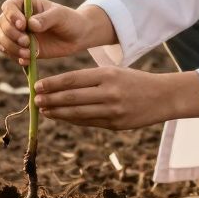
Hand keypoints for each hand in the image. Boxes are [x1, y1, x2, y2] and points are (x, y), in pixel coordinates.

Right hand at [0, 0, 103, 65]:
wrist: (77, 36)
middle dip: (11, 35)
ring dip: (11, 47)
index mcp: (24, 3)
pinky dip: (16, 57)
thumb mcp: (60, 16)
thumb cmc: (69, 20)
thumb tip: (30, 24)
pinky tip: (28, 60)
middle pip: (2, 24)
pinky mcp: (21, 48)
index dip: (12, 16)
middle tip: (26, 42)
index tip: (23, 25)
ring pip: (2, 39)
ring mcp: (17, 33)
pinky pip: (9, 53)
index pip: (9, 6)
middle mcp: (17, 18)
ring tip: (28, 54)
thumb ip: (46, 19)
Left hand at [34, 67, 198, 129]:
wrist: (163, 96)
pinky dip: (73, 120)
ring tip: (43, 111)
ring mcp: (113, 110)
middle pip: (72, 97)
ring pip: (78, 113)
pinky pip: (89, 122)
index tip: (37, 86)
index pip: (73, 79)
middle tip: (35, 101)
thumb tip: (61, 88)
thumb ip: (91, 80)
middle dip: (51, 100)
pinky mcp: (116, 124)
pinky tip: (62, 117)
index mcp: (107, 74)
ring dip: (58, 113)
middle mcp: (109, 92)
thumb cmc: (134, 81)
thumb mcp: (114, 72)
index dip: (52, 84)